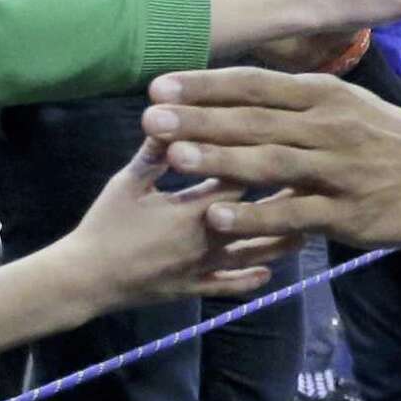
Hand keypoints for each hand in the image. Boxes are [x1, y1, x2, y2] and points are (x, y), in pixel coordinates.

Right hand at [65, 138, 295, 306]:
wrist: (86, 279)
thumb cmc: (105, 225)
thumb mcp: (128, 182)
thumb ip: (155, 152)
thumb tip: (173, 113)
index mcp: (193, 208)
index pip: (239, 177)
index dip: (262, 159)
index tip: (285, 145)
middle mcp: (208, 238)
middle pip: (259, 214)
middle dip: (285, 197)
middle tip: (314, 181)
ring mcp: (203, 266)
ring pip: (254, 253)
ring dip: (281, 239)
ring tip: (307, 225)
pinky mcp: (194, 287)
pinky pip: (229, 285)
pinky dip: (251, 278)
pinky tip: (269, 271)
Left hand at [141, 69, 400, 245]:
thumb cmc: (384, 137)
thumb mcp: (342, 104)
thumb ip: (291, 101)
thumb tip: (234, 92)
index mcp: (321, 95)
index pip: (252, 84)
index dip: (204, 85)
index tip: (159, 85)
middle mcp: (326, 125)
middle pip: (252, 119)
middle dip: (197, 119)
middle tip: (150, 117)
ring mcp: (337, 168)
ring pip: (269, 161)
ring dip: (218, 160)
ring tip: (173, 159)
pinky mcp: (347, 210)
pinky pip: (293, 213)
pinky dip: (254, 215)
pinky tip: (218, 219)